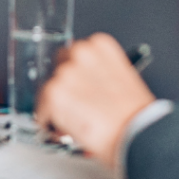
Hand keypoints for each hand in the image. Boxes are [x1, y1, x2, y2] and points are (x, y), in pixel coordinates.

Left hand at [36, 33, 155, 171]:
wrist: (136, 133)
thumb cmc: (136, 114)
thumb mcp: (123, 80)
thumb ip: (100, 74)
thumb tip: (86, 86)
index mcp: (101, 45)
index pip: (77, 53)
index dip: (78, 73)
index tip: (80, 84)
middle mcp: (82, 53)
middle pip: (60, 66)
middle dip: (66, 85)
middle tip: (75, 104)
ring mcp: (67, 73)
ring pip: (50, 88)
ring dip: (57, 104)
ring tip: (73, 120)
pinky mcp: (55, 94)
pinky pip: (41, 108)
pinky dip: (48, 120)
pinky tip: (63, 127)